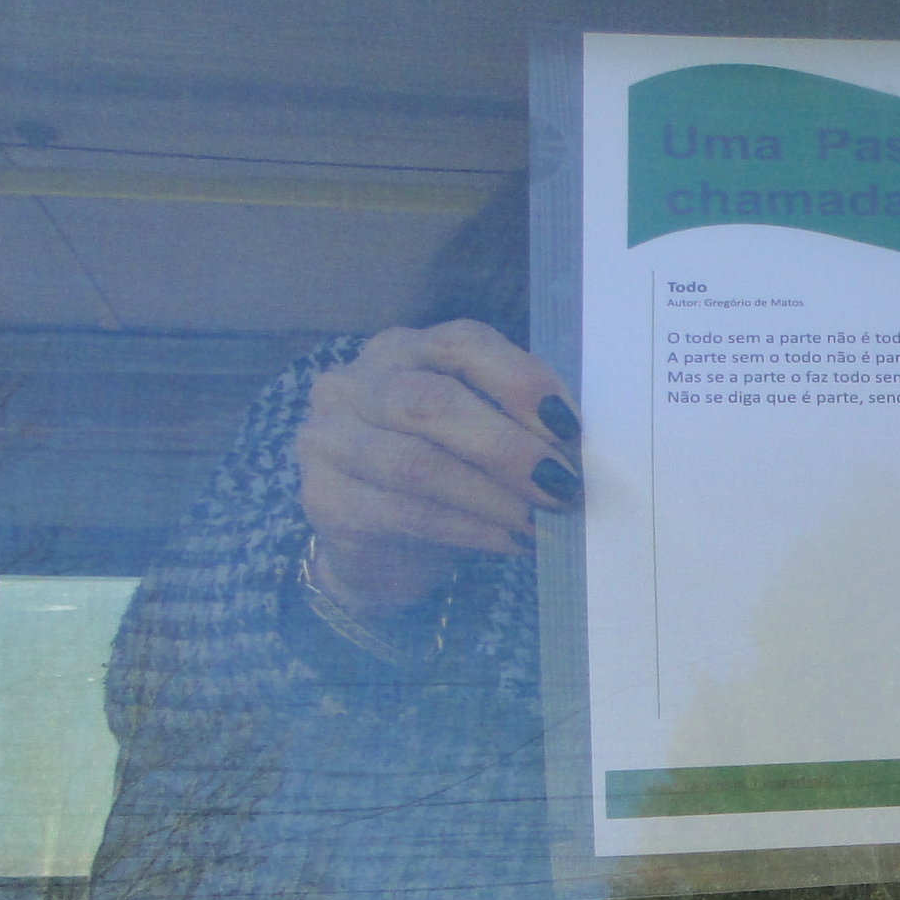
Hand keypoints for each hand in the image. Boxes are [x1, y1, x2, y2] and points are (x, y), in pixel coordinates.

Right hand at [295, 319, 581, 617]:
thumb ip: (517, 423)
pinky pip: (405, 513)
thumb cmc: (445, 484)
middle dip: (508, 446)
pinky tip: (511, 542)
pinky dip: (469, 529)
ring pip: (418, 463)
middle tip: (563, 484)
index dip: (520, 381)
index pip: (462, 343)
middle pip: (432, 401)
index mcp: (402, 351)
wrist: (382, 555)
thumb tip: (574, 445)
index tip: (571, 426)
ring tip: (542, 520)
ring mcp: (328, 439)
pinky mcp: (324, 499)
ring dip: (493, 495)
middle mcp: (354, 383)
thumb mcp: (480, 439)